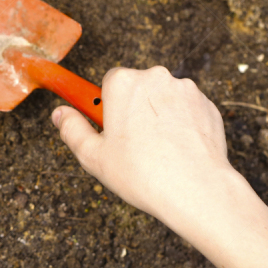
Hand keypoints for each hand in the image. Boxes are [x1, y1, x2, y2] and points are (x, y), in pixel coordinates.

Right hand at [51, 66, 229, 225]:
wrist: (196, 189)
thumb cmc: (141, 173)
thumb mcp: (92, 156)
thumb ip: (71, 129)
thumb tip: (60, 114)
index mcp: (123, 83)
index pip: (107, 82)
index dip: (105, 107)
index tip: (107, 127)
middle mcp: (156, 77)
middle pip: (136, 89)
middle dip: (131, 110)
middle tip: (130, 145)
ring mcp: (185, 90)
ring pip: (161, 100)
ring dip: (155, 118)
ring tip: (155, 152)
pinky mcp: (207, 105)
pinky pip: (185, 110)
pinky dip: (179, 125)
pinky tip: (175, 151)